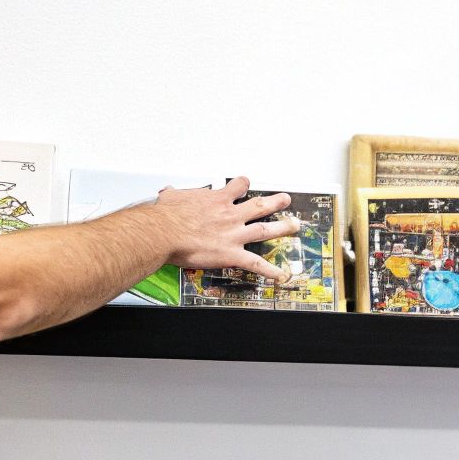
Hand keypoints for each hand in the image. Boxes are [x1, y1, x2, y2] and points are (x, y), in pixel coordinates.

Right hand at [153, 177, 302, 283]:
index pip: (237, 186)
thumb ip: (174, 195)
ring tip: (294, 225)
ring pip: (264, 229)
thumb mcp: (171, 198)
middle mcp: (230, 215)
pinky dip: (270, 270)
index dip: (243, 185)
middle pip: (259, 205)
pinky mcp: (231, 253)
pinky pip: (255, 263)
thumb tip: (168, 193)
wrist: (164, 232)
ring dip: (282, 228)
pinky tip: (281, 274)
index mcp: (217, 199)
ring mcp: (234, 234)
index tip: (245, 185)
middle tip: (285, 199)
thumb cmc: (166, 216)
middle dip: (275, 202)